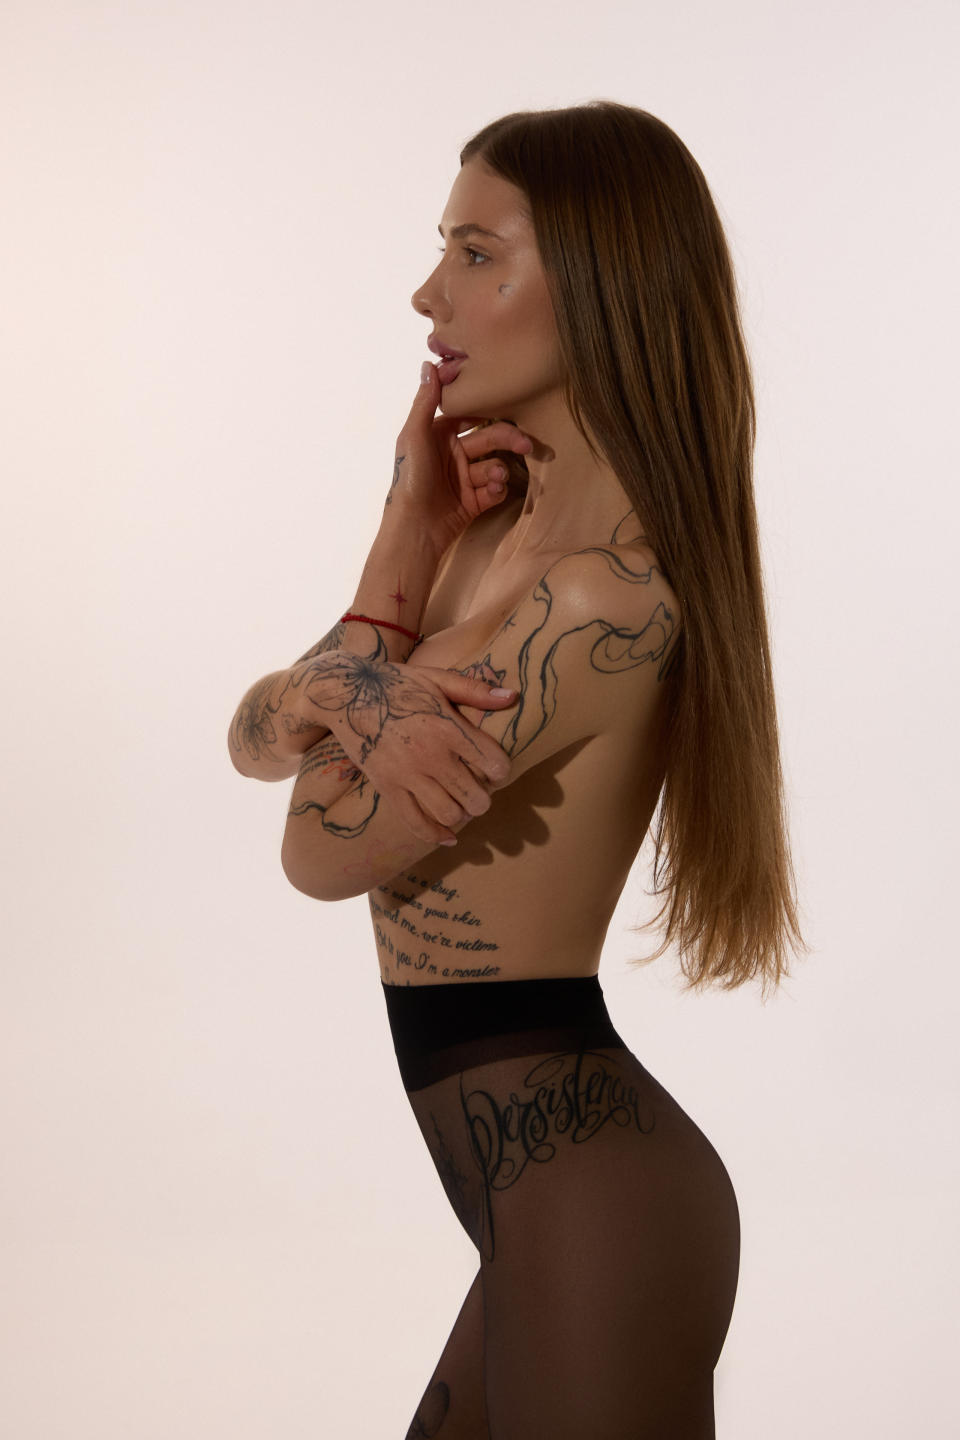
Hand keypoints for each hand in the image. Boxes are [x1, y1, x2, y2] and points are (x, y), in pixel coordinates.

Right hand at [299, 653, 518, 844]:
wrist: (345, 695)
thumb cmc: (397, 684)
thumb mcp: (437, 679)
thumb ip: (475, 691)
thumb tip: (512, 696)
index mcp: (448, 727)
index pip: (494, 764)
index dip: (501, 770)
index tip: (494, 767)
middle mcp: (430, 755)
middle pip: (476, 797)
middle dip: (484, 797)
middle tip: (479, 789)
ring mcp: (407, 775)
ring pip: (450, 814)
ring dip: (462, 814)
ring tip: (461, 803)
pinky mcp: (387, 788)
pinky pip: (416, 823)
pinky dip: (436, 835)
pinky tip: (449, 836)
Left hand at [384, 360, 532, 555]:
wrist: (415, 528)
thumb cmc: (409, 478)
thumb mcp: (414, 435)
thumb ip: (425, 401)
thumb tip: (429, 364)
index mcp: (437, 434)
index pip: (468, 414)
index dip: (487, 408)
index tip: (509, 401)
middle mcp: (452, 453)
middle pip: (488, 439)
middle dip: (508, 440)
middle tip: (527, 445)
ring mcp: (464, 478)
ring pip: (494, 465)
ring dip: (499, 470)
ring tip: (496, 479)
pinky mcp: (474, 501)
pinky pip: (495, 489)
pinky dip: (496, 489)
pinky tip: (491, 493)